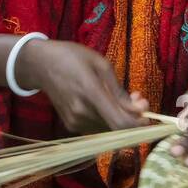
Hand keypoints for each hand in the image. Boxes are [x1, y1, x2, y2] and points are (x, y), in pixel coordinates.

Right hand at [16, 39, 146, 135]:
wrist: (40, 65)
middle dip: (132, 117)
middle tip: (137, 99)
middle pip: (117, 128)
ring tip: (120, 98)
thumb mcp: (100, 64)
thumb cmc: (72, 57)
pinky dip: (107, 119)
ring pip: (108, 130)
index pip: (120, 123)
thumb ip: (119, 90)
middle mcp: (81, 112)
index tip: (147, 114)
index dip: (138, 125)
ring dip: (120, 118)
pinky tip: (105, 104)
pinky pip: (97, 128)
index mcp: (90, 92)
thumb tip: (139, 108)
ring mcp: (74, 121)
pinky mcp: (71, 125)